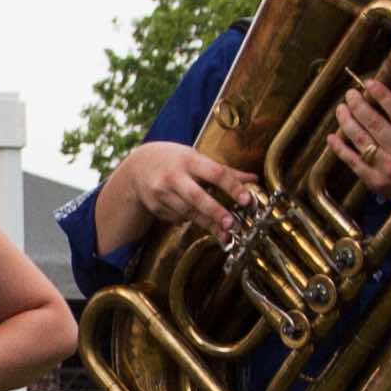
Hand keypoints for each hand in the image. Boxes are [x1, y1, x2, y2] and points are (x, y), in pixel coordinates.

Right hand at [105, 136, 262, 248]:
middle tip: (232, 224)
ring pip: (188, 212)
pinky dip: (190, 219)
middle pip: (197, 197)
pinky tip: (196, 217)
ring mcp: (162, 193)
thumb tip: (252, 179)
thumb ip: (224, 170)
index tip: (247, 199)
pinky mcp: (156, 207)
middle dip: (215, 211)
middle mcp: (173, 176)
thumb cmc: (173, 159)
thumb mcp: (196, 157)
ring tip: (225, 233)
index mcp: (188, 160)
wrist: (137, 167)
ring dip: (208, 223)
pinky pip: (178, 218)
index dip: (233, 187)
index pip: (215, 173)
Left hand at [321, 72, 390, 197]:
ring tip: (341, 108)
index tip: (369, 83)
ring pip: (360, 139)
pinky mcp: (375, 182)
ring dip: (346, 121)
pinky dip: (339, 148)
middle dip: (357, 104)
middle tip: (350, 94)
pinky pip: (352, 161)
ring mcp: (388, 169)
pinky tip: (332, 136)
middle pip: (373, 122)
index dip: (381, 94)